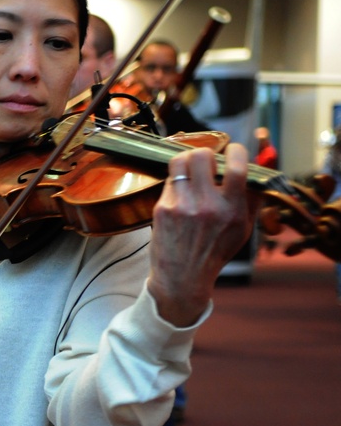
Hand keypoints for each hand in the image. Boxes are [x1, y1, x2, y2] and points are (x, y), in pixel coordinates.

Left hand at [147, 142, 254, 325]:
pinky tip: (180, 192)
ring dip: (186, 161)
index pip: (237, 168)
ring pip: (179, 161)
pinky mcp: (163, 208)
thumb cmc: (215, 250)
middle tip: (207, 162)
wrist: (183, 276)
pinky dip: (175, 181)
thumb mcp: (243, 227)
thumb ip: (253, 195)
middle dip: (205, 153)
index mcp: (232, 210)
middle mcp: (207, 206)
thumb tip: (262, 161)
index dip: (236, 151)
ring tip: (190, 171)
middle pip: (202, 155)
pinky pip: (169, 180)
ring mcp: (182, 206)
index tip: (234, 149)